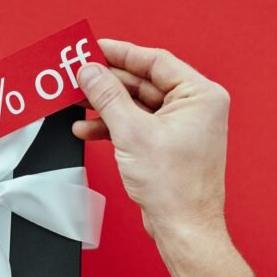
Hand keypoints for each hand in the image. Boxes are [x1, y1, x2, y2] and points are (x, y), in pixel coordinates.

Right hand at [74, 40, 230, 238]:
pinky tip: (88, 129)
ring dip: (106, 107)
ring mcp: (180, 127)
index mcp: (200, 95)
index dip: (121, 53)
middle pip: (143, 82)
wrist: (182, 227)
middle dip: (108, 83)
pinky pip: (136, 125)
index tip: (94, 48)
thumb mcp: (132, 133)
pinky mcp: (167, 145)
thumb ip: (108, 97)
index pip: (155, 61)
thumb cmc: (174, 186)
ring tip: (77, 104)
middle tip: (79, 77)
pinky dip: (112, 127)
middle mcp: (194, 108)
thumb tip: (89, 71)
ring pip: (136, 105)